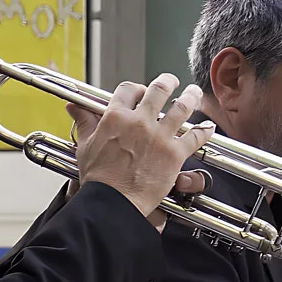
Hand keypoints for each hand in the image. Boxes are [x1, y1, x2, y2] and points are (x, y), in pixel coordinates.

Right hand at [72, 76, 213, 229]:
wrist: (113, 200)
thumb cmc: (98, 178)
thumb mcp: (85, 145)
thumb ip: (84, 122)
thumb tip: (73, 108)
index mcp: (116, 117)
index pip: (128, 90)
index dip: (136, 88)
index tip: (140, 91)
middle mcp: (139, 122)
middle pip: (158, 90)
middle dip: (168, 82)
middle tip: (172, 81)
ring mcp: (159, 136)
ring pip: (181, 107)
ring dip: (190, 97)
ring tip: (194, 92)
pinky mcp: (174, 153)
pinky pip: (195, 137)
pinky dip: (205, 131)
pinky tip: (209, 126)